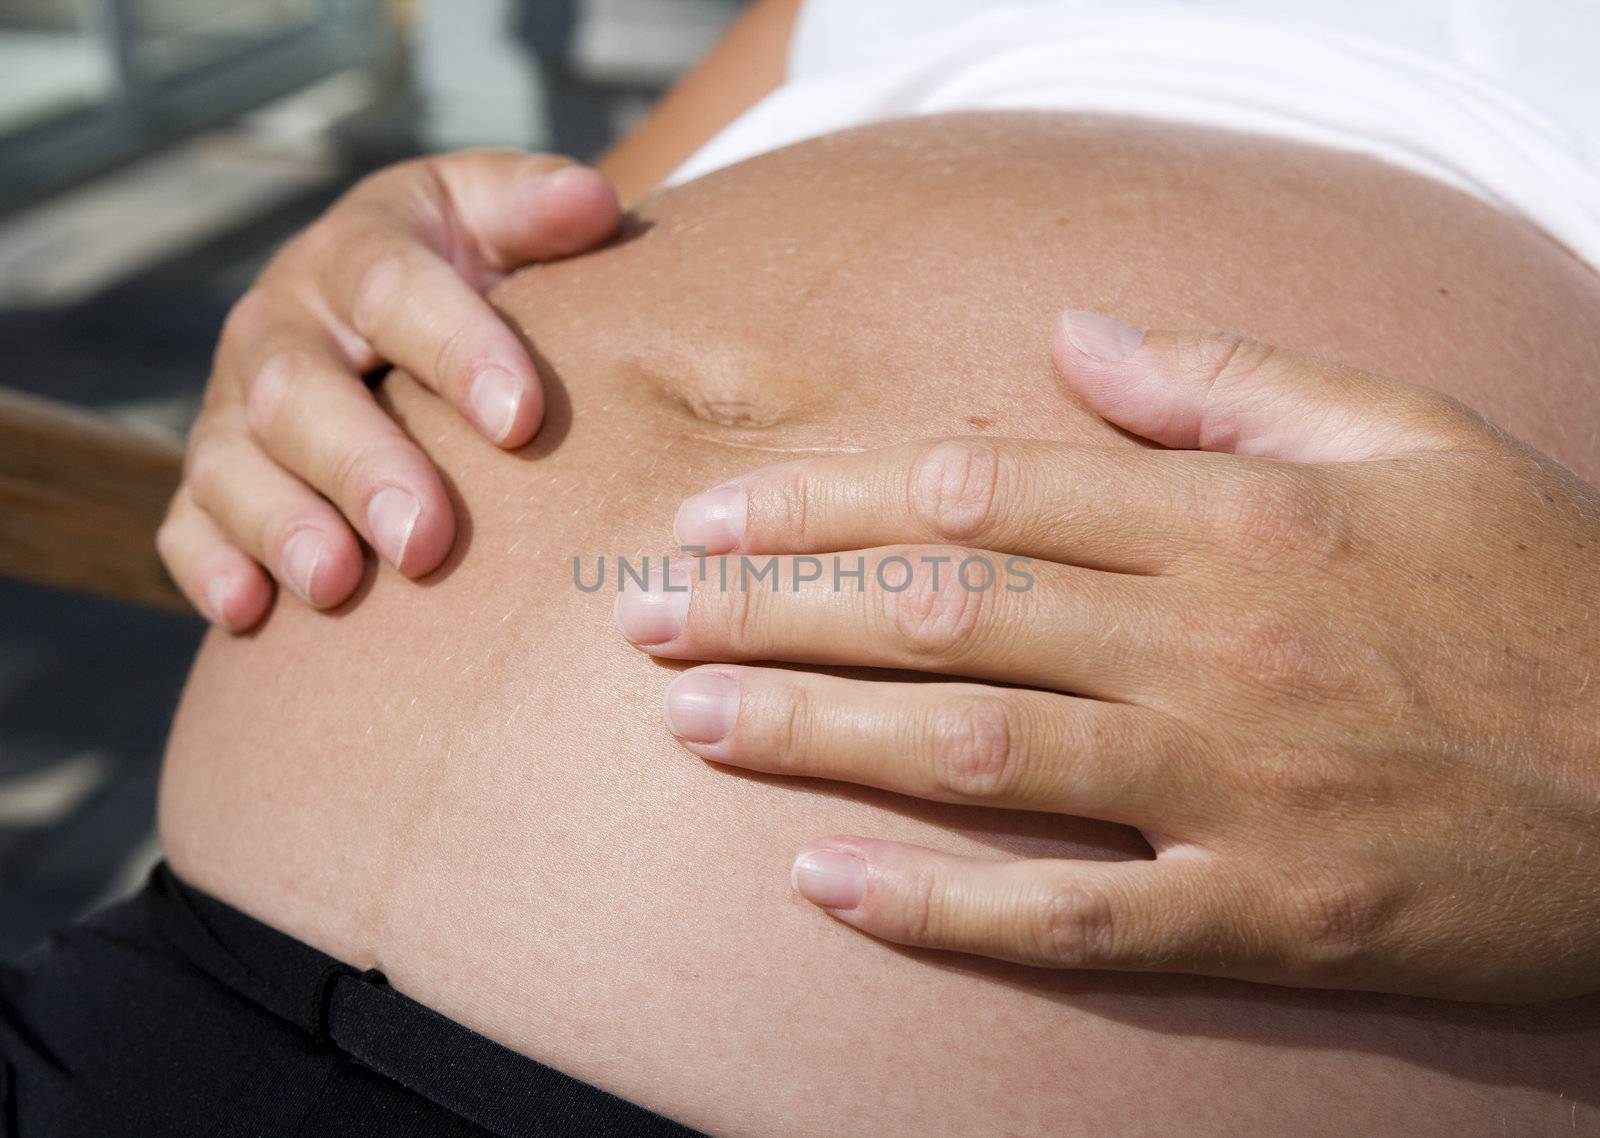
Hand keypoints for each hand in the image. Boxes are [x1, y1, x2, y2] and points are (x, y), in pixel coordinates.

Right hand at [159, 151, 619, 629]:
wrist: (390, 311)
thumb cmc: (465, 271)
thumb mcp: (492, 217)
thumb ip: (533, 207)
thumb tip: (592, 204)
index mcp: (356, 253)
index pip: (393, 288)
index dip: (455, 349)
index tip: (523, 418)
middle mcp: (280, 326)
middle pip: (298, 390)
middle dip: (361, 465)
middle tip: (426, 539)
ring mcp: (235, 406)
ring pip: (232, 462)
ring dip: (280, 525)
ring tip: (335, 584)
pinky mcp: (212, 478)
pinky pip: (188, 522)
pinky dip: (210, 566)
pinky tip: (248, 610)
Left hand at [617, 309, 1599, 1001]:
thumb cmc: (1545, 590)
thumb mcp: (1409, 435)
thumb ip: (1230, 377)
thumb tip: (1075, 332)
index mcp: (1235, 518)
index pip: (978, 489)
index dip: (825, 501)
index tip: (717, 513)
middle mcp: (1210, 643)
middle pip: (942, 611)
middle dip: (772, 611)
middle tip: (645, 621)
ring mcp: (1229, 790)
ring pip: (976, 751)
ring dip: (814, 736)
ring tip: (689, 724)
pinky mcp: (1261, 919)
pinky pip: (1066, 921)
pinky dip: (935, 909)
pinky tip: (818, 886)